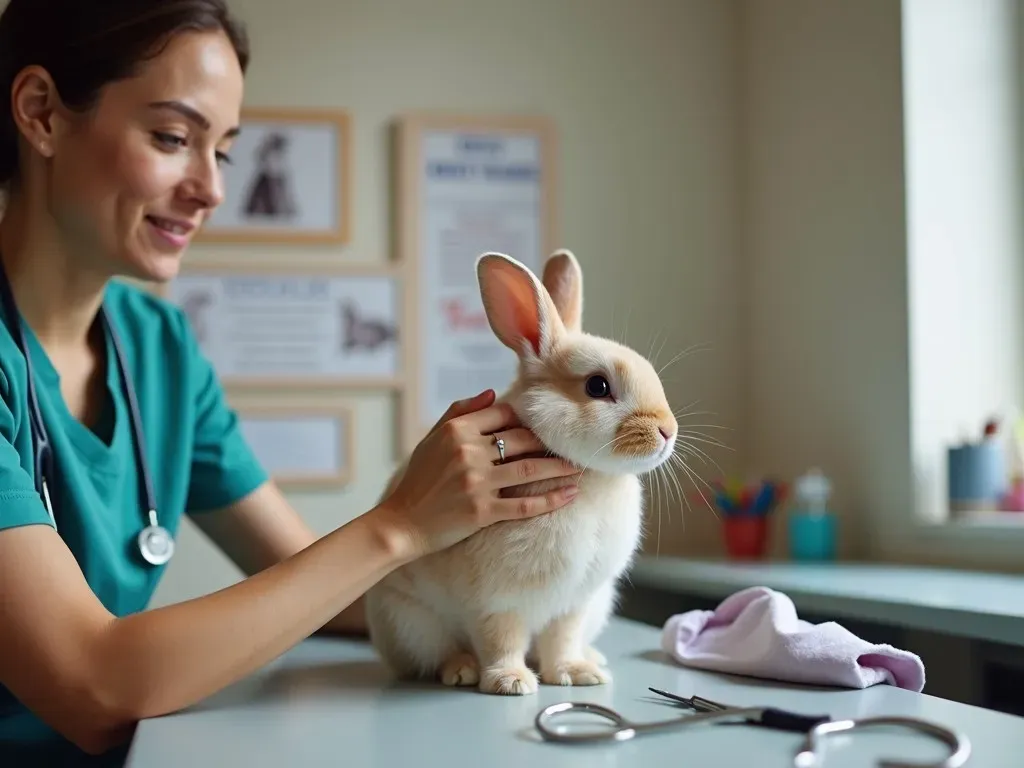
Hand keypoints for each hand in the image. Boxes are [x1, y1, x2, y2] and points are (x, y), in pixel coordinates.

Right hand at [376, 390, 578, 558]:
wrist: (401, 524)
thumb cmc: (418, 481)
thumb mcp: (432, 440)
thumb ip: (460, 412)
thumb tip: (492, 393)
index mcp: (456, 431)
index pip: (504, 414)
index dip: (527, 418)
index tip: (545, 425)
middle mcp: (468, 452)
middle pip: (523, 439)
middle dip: (550, 442)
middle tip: (572, 444)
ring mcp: (476, 483)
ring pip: (530, 469)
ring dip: (560, 468)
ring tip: (579, 467)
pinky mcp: (482, 512)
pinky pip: (525, 504)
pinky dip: (551, 499)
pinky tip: (570, 495)